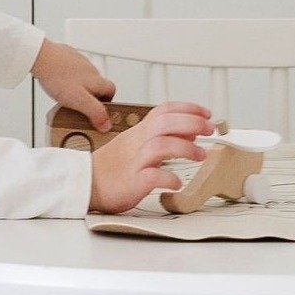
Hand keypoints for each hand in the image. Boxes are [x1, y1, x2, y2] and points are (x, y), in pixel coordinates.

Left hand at [31, 39, 115, 131]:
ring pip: (84, 78)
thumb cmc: (58, 77)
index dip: (108, 102)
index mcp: (97, 80)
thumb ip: (95, 113)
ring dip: (79, 89)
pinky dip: (68, 79)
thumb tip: (107, 125)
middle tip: (80, 108)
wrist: (40, 57)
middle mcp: (91, 70)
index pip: (112, 91)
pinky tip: (58, 84)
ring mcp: (79, 62)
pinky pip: (71, 71)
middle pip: (97, 85)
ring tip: (66, 97)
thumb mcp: (79, 101)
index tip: (100, 111)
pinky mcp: (66, 58)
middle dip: (91, 98)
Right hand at [88, 102, 216, 213]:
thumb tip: (190, 134)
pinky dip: (169, 178)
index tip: (206, 114)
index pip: (164, 110)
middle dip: (192, 123)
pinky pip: (153, 177)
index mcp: (138, 133)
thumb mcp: (135, 145)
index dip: (188, 108)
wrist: (84, 185)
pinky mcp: (132, 182)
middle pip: (165, 123)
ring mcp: (134, 162)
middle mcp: (136, 143)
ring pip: (161, 146)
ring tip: (201, 156)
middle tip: (209, 129)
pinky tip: (177, 183)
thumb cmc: (110, 169)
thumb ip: (161, 138)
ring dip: (186, 149)